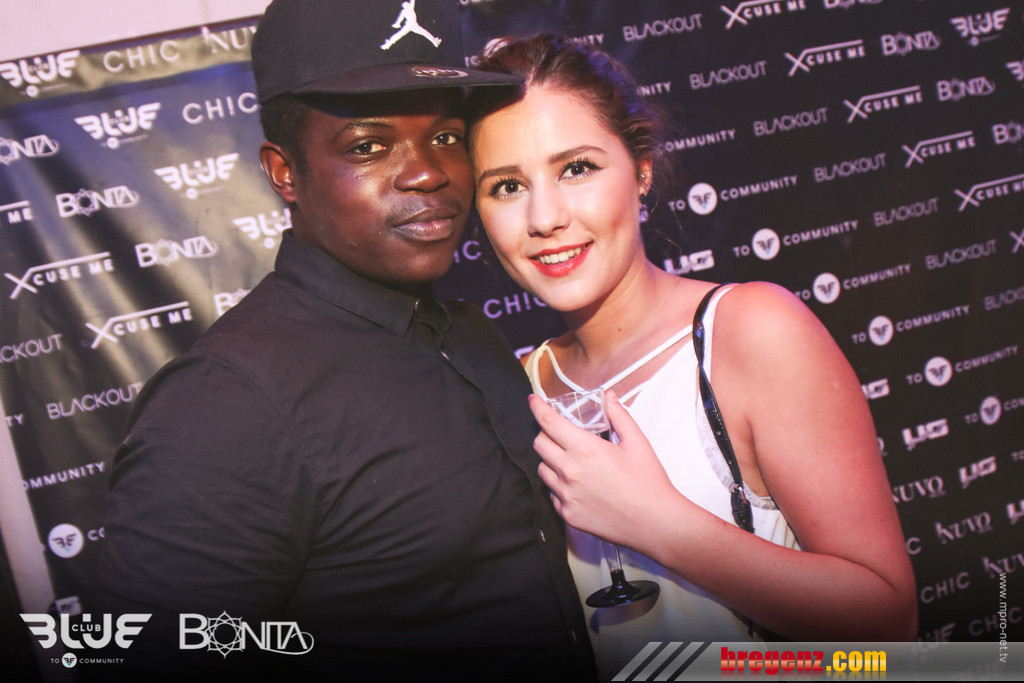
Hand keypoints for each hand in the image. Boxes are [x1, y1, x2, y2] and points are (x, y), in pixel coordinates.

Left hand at [531, 390, 679, 545]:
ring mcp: (566, 495)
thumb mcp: (637, 442)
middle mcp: (569, 471)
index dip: (537, 407)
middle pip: (539, 444)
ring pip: (542, 469)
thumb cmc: (648, 483)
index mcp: (585, 449)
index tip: (534, 400)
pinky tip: (577, 485)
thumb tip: (609, 397)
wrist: (655, 523)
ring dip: (550, 459)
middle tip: (559, 433)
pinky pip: (552, 494)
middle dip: (546, 433)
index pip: (548, 422)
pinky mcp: (568, 514)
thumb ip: (619, 416)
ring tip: (571, 460)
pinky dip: (559, 485)